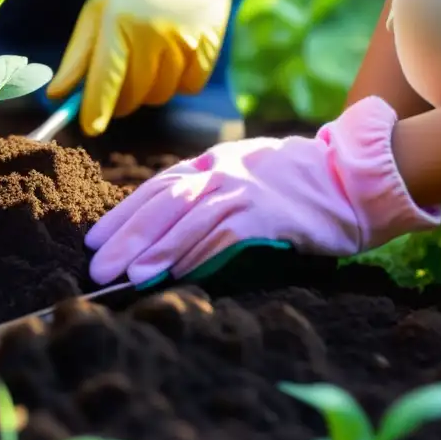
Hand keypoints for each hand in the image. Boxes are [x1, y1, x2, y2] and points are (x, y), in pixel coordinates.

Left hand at [47, 0, 259, 135]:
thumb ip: (77, 57)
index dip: (95, 109)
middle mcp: (151, 34)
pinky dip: (178, 81)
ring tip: (149, 57)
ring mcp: (182, 42)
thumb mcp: (97, 12)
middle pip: (132, 96)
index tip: (90, 128)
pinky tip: (174, 53)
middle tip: (120, 81)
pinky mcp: (207, 49)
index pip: (104, 79)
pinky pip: (187, 88)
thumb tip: (56, 96)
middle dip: (121, 99)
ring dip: (149, 89)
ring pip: (159, 96)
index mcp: (117, 23)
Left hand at [85, 96, 440, 285]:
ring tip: (129, 275)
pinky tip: (177, 274)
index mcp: (208, 164)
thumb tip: (160, 231)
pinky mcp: (266, 212)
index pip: (154, 189)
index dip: (122, 215)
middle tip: (97, 267)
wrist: (348, 175)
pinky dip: (197, 254)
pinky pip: (223, 235)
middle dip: (126, 236)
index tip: (93, 240)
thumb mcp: (240, 177)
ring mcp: (242, 190)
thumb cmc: (290, 184)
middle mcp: (219, 172)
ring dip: (156, 249)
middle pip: (162, 203)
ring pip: (187, 219)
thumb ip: (205, 194)